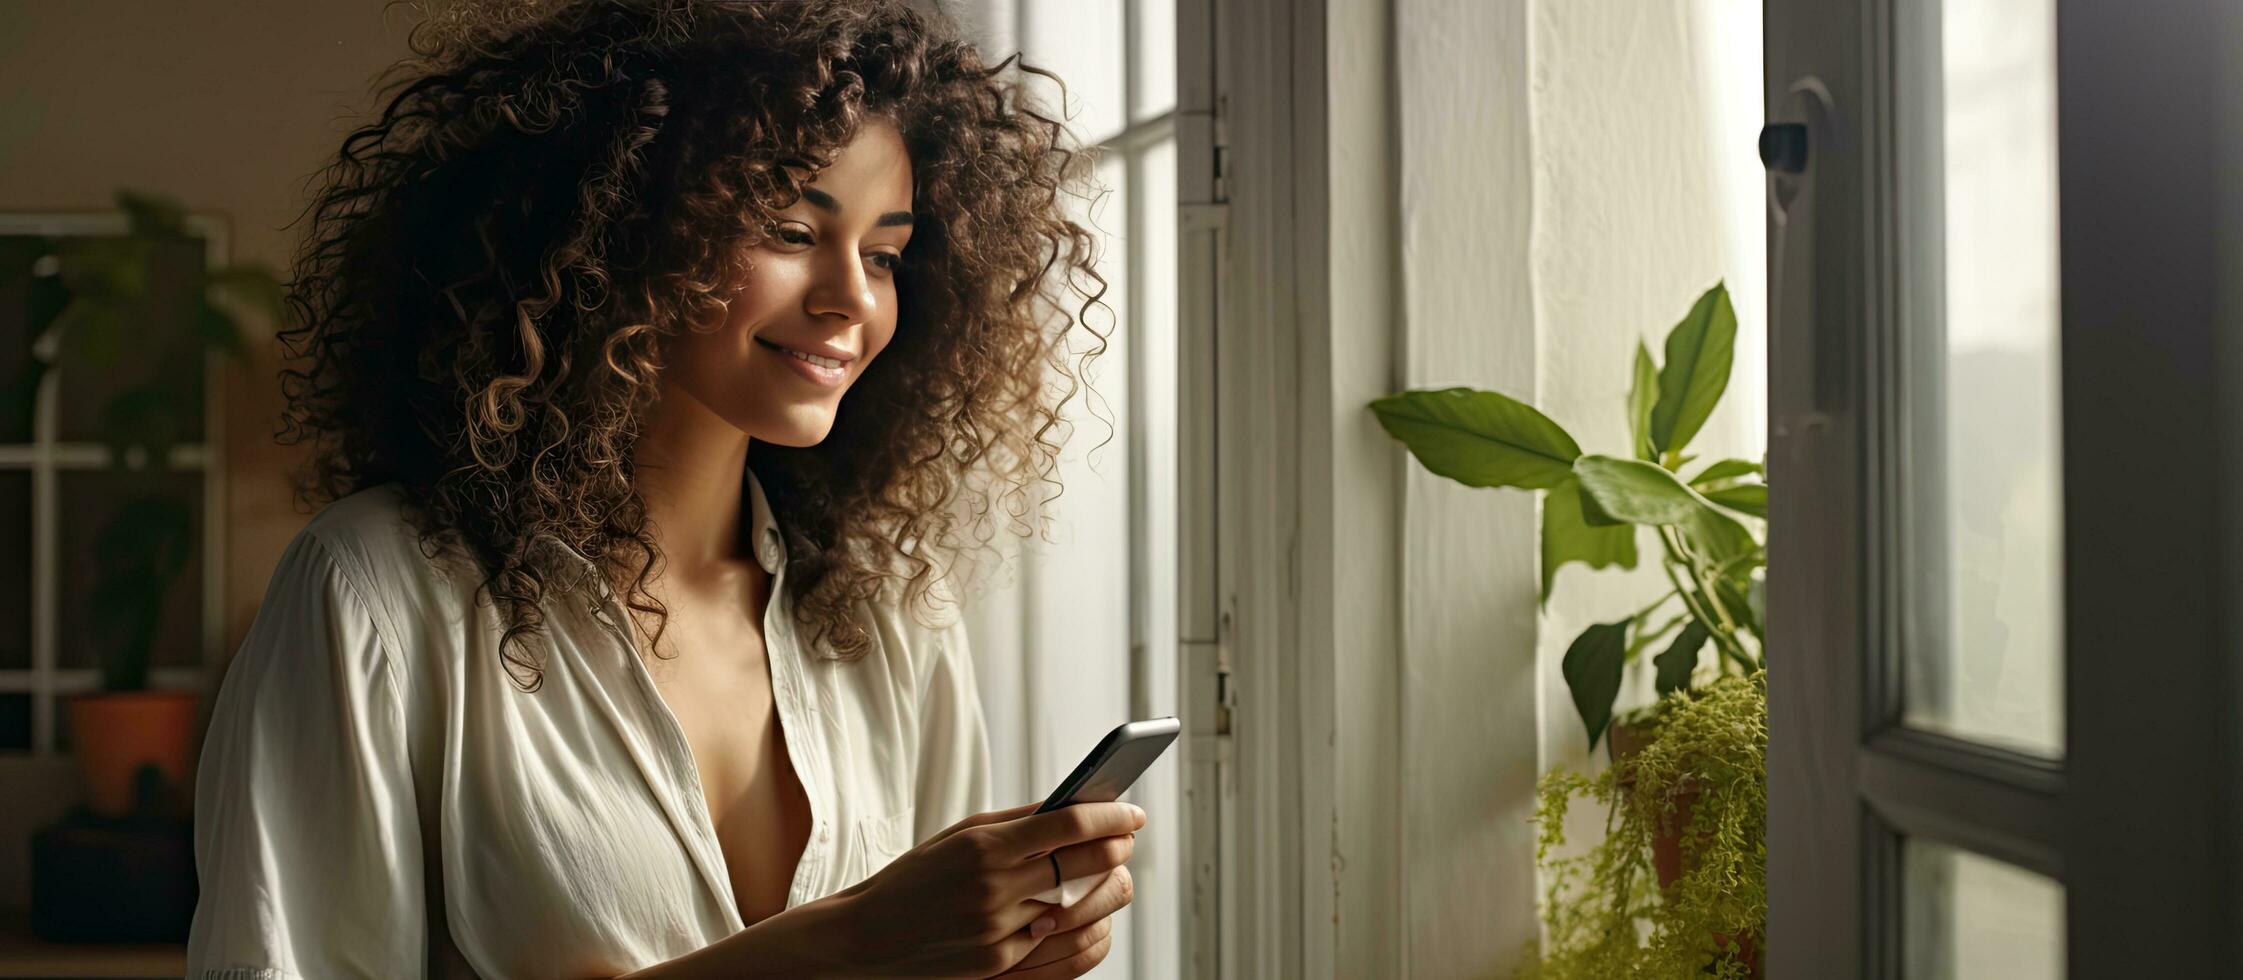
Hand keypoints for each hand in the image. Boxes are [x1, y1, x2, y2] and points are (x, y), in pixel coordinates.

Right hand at [823, 801, 1145, 977]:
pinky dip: (1071, 922)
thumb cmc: (918, 877)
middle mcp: (995, 887)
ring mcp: (998, 928)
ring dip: (1105, 887)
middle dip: (1117, 849)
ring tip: (1112, 874)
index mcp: (986, 845)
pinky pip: (1055, 941)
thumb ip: (1019, 821)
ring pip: (1080, 907)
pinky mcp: (999, 962)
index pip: (1070, 824)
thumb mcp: (962, 835)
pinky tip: (1075, 909)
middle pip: (1086, 864)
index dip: (1112, 817)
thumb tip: (1075, 805)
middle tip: (1127, 839)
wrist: (868, 937)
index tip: (1134, 813)